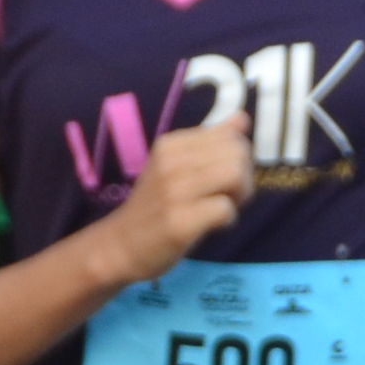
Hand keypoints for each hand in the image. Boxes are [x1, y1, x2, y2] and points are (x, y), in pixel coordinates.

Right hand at [94, 115, 254, 283]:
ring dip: (239, 196)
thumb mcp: (177, 166)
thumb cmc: (155, 206)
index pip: (230, 135)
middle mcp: (171, 162)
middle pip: (237, 154)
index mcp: (171, 143)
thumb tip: (242, 118)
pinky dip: (228, 219)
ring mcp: (173, 192)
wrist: (121, 245)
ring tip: (222, 208)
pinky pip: (225, 209)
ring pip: (235, 176)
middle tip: (226, 196)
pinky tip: (213, 225)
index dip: (237, 158)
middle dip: (244, 177)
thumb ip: (210, 142)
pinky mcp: (179, 222)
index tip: (220, 178)